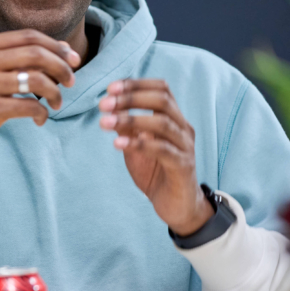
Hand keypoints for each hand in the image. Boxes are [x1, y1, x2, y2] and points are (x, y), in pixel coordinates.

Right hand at [0, 29, 80, 166]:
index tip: (73, 59)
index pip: (29, 36)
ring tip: (57, 103)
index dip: (56, 46)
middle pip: (36, 54)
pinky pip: (30, 106)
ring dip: (55, 93)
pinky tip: (41, 119)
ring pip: (37, 80)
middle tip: (71, 81)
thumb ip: (16, 58)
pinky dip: (42, 113)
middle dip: (62, 67)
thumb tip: (62, 49)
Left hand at [98, 79, 213, 235]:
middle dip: (131, 98)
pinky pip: (162, 150)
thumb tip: (108, 106)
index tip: (110, 88)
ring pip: (162, 122)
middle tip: (104, 104)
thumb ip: (127, 127)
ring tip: (104, 122)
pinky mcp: (183, 166)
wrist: (176, 206)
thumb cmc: (156, 172)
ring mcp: (185, 146)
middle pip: (162, 100)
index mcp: (174, 119)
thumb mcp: (136, 146)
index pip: (162, 89)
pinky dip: (138, 144)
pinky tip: (117, 143)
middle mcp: (183, 128)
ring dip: (130, 119)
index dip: (137, 84)